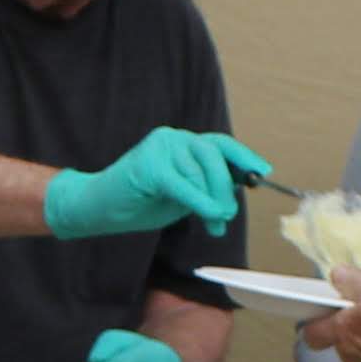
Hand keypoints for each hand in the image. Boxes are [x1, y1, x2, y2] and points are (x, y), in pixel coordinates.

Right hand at [41, 127, 272, 240]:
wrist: (97, 209)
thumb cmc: (138, 203)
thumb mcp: (181, 198)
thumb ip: (204, 192)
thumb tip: (231, 200)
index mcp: (182, 144)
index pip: (220, 145)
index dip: (243, 157)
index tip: (263, 172)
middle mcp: (173, 138)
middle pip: (214, 157)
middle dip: (225, 190)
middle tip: (227, 216)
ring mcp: (159, 147)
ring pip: (200, 173)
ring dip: (212, 202)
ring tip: (215, 223)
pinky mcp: (148, 164)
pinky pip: (183, 185)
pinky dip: (199, 202)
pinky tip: (209, 216)